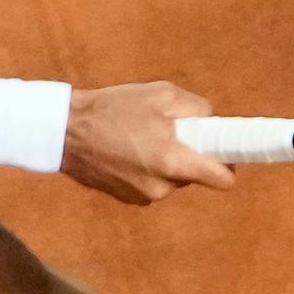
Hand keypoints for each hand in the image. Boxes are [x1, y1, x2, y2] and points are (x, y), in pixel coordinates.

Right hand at [61, 82, 234, 204]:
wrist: (64, 132)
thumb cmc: (112, 109)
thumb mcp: (161, 94)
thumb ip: (196, 108)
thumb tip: (210, 121)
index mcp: (173, 161)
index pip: (223, 179)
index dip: (230, 164)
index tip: (229, 152)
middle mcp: (162, 187)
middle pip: (196, 176)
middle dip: (190, 155)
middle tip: (170, 131)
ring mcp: (143, 196)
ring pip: (172, 179)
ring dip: (167, 162)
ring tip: (141, 137)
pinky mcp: (127, 199)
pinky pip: (152, 183)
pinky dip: (147, 169)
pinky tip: (126, 151)